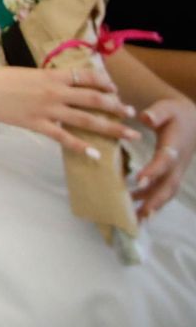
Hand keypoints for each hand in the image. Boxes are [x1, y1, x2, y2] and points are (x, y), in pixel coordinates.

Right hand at [0, 65, 139, 157]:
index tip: (115, 88)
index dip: (105, 82)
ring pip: (86, 119)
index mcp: (52, 75)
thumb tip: (67, 87)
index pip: (87, 76)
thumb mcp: (30, 73)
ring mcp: (48, 109)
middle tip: (132, 113)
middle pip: (94, 99)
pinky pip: (64, 138)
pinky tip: (96, 154)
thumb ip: (50, 80)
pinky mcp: (38, 124)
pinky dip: (82, 147)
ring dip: (110, 127)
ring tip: (127, 134)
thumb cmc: (2, 78)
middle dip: (116, 107)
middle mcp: (55, 91)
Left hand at [132, 97, 195, 220]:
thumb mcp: (166, 108)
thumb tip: (145, 117)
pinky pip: (163, 191)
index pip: (164, 161)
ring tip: (136, 219)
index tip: (139, 180)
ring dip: (152, 205)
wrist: (192, 120)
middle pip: (168, 185)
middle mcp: (177, 163)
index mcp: (174, 147)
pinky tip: (136, 209)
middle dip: (155, 199)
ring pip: (166, 192)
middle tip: (140, 214)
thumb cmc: (175, 114)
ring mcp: (176, 171)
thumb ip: (157, 113)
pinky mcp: (171, 174)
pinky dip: (152, 201)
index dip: (154, 170)